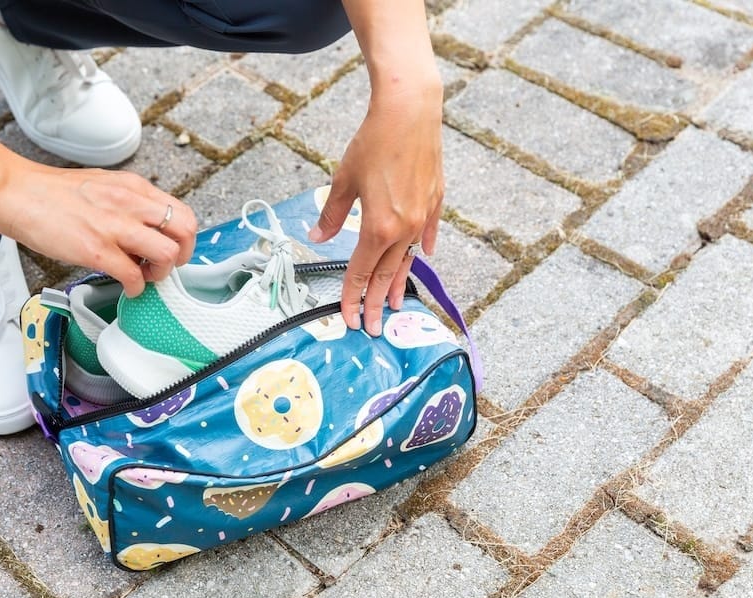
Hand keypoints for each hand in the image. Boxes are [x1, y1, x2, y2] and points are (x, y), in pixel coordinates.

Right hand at [0, 162, 197, 296]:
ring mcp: (114, 227)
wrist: (16, 191)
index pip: (182, 212)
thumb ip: (129, 203)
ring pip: (167, 254)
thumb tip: (145, 229)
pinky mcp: (96, 250)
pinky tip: (126, 287)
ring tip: (144, 277)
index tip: (173, 249)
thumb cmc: (52, 192)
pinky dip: (136, 288)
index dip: (184, 238)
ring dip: (160, 273)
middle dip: (182, 256)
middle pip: (185, 231)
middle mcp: (130, 203)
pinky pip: (134, 276)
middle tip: (164, 267)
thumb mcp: (103, 185)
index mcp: (133, 187)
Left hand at [309, 79, 443, 335]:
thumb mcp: (343, 180)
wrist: (409, 113)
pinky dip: (422, 248)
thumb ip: (332, 214)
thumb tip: (318, 236)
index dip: (352, 297)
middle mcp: (403, 229)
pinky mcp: (435, 201)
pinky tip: (423, 258)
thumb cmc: (373, 142)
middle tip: (374, 328)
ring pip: (408, 259)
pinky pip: (427, 233)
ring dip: (399, 284)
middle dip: (377, 303)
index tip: (349, 319)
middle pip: (387, 275)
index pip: (361, 272)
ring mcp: (422, 216)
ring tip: (396, 305)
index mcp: (377, 227)